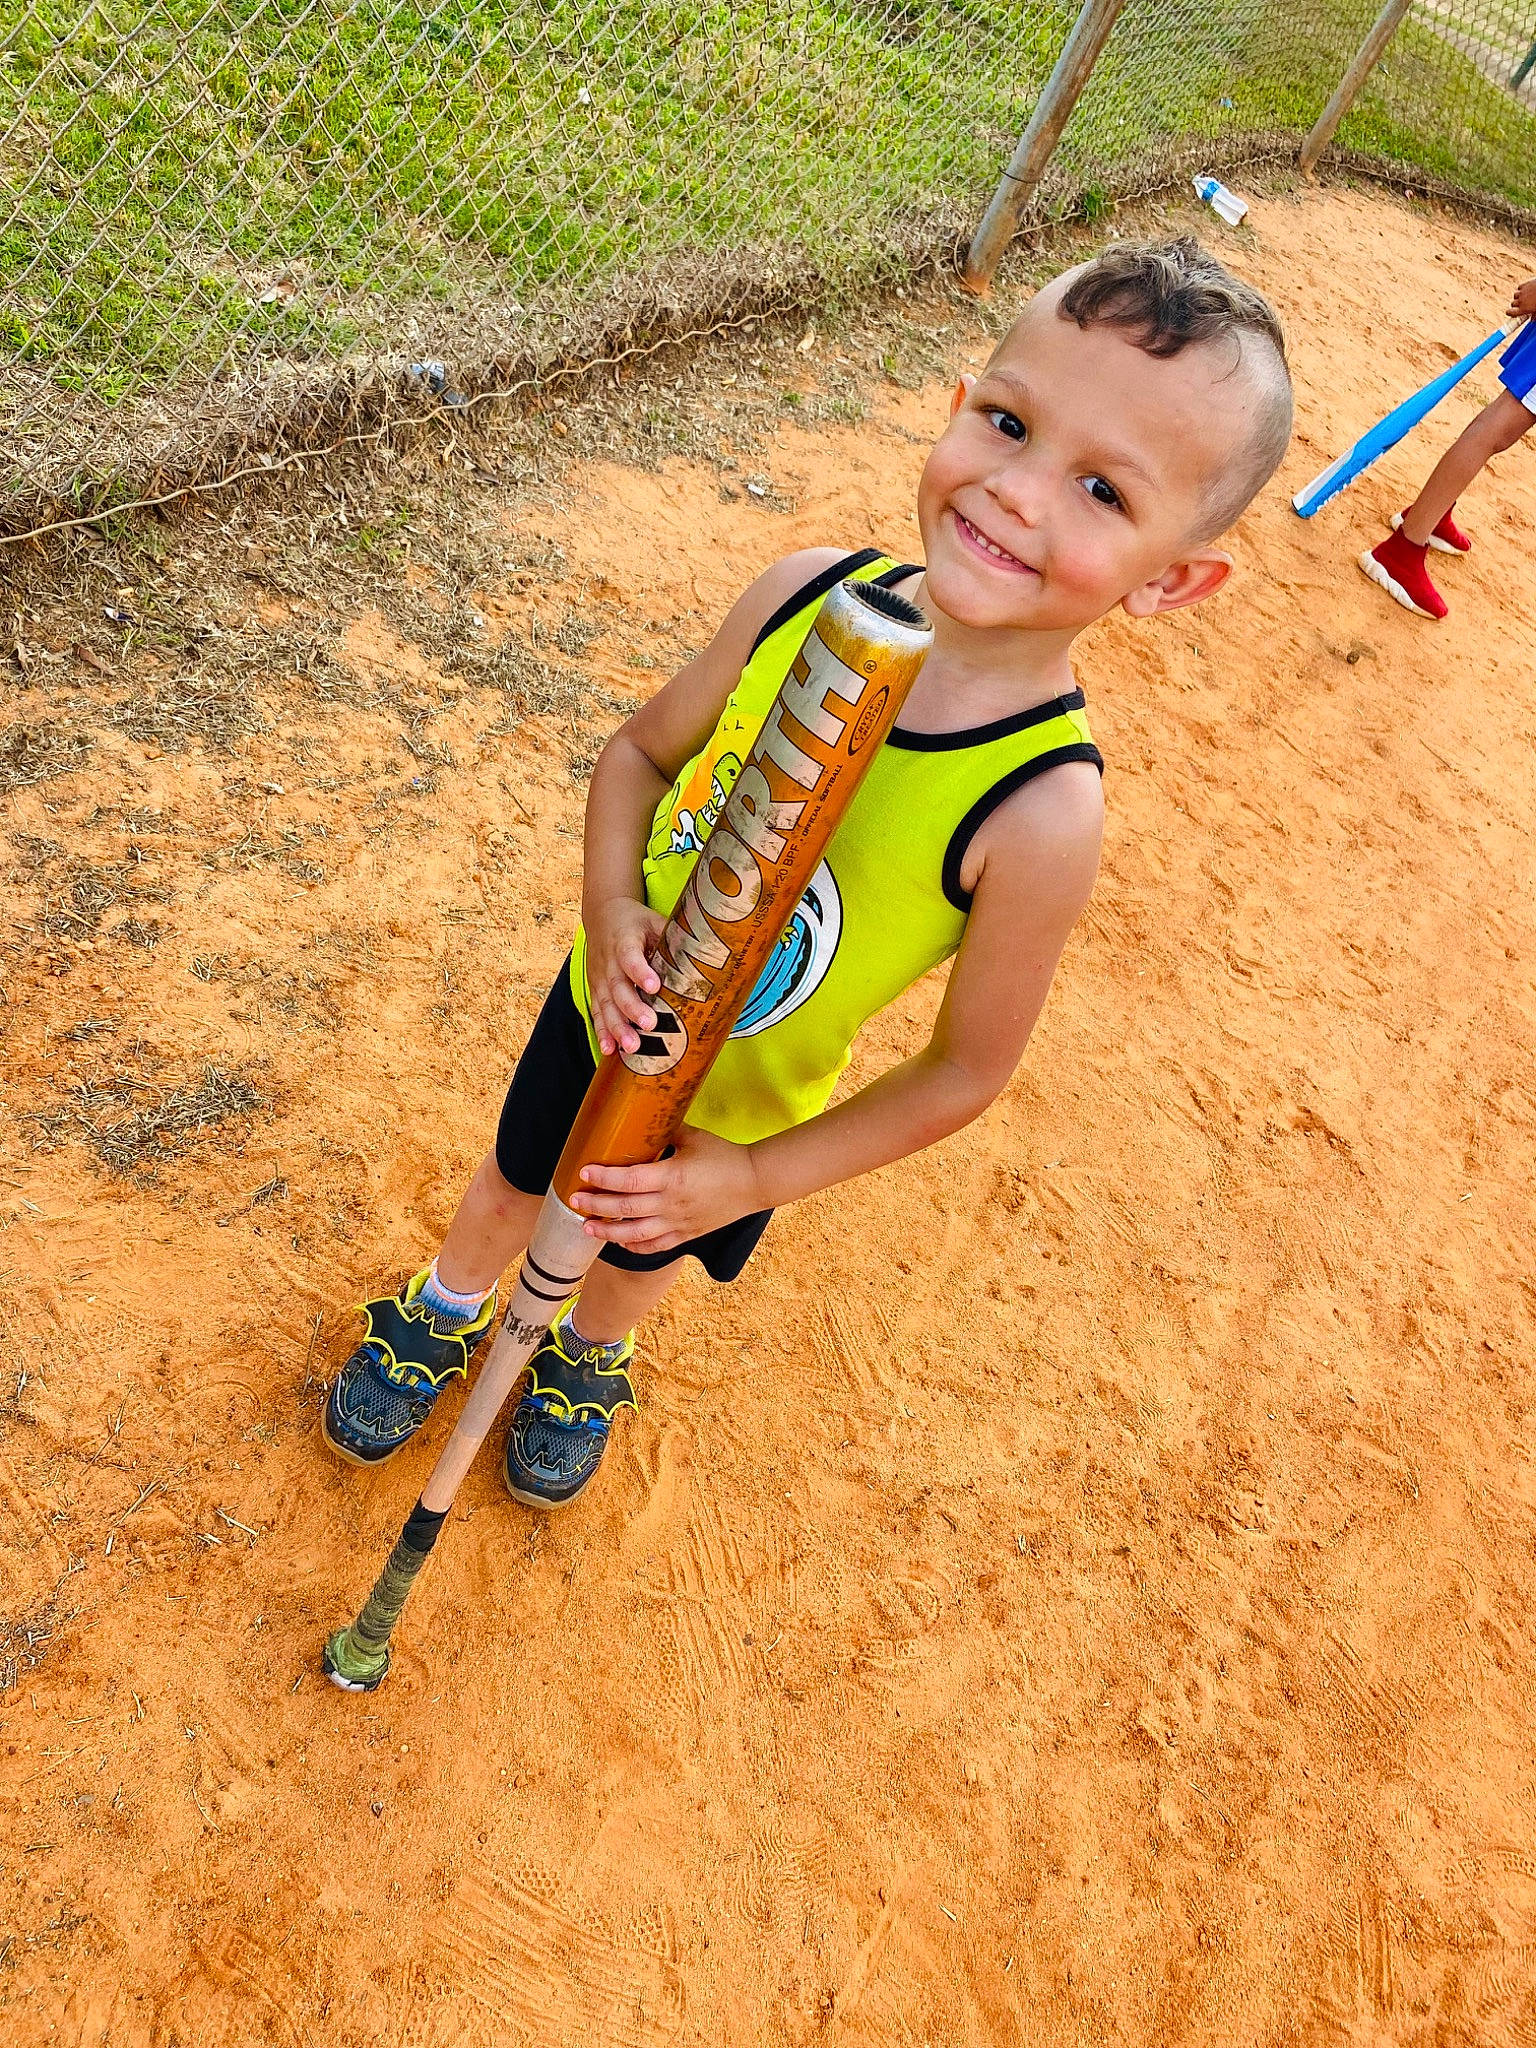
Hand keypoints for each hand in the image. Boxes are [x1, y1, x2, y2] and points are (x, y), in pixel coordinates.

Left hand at [570, 1125, 763, 1253]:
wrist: (755, 1182)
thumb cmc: (724, 1156)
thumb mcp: (692, 1137)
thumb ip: (665, 1131)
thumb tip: (642, 1120)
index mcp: (672, 1177)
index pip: (630, 1180)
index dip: (604, 1177)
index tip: (585, 1172)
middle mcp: (671, 1204)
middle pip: (625, 1209)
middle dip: (596, 1205)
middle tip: (575, 1200)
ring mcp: (678, 1223)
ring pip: (635, 1235)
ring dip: (608, 1232)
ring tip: (588, 1227)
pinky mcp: (686, 1235)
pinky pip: (655, 1247)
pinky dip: (634, 1247)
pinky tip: (619, 1242)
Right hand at [584, 896, 667, 1055]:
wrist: (602, 915)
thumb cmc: (635, 921)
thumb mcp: (654, 920)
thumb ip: (673, 936)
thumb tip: (707, 950)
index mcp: (624, 941)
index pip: (630, 956)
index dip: (640, 972)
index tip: (654, 986)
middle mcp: (609, 962)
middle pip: (618, 987)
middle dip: (632, 1009)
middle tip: (650, 1025)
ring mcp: (599, 978)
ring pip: (606, 1005)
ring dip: (617, 1028)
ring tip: (632, 1046)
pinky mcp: (596, 991)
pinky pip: (597, 1013)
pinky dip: (602, 1032)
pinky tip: (609, 1049)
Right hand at [1509, 278, 1535, 320]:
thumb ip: (1534, 316)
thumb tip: (1532, 320)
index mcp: (1523, 309)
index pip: (1510, 313)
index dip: (1509, 313)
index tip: (1511, 313)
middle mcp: (1521, 301)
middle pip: (1512, 304)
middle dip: (1516, 305)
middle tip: (1521, 305)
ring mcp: (1522, 292)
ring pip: (1515, 295)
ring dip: (1518, 297)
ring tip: (1525, 297)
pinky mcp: (1525, 284)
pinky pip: (1519, 287)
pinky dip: (1522, 289)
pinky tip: (1527, 290)